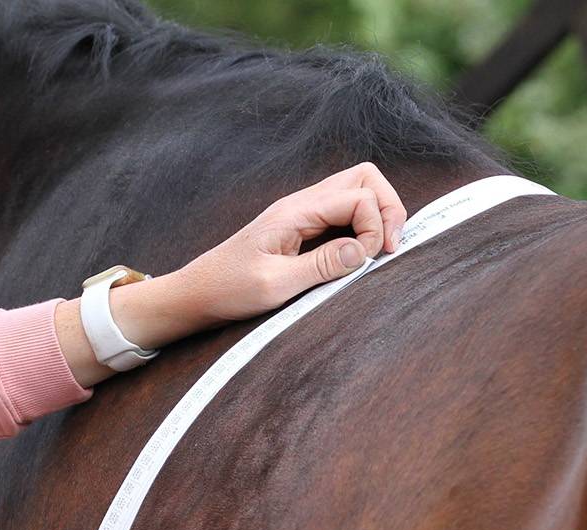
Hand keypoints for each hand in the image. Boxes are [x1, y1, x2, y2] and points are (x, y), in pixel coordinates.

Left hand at [55, 163, 406, 385]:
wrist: (197, 293)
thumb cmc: (228, 289)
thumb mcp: (275, 285)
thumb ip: (321, 266)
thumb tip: (364, 250)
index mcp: (295, 211)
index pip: (357, 195)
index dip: (375, 224)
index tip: (372, 259)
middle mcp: (302, 204)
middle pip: (363, 178)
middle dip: (388, 207)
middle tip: (389, 248)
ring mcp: (304, 214)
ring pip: (357, 192)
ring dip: (377, 216)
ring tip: (379, 252)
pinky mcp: (304, 229)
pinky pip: (344, 213)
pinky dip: (362, 227)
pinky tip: (361, 255)